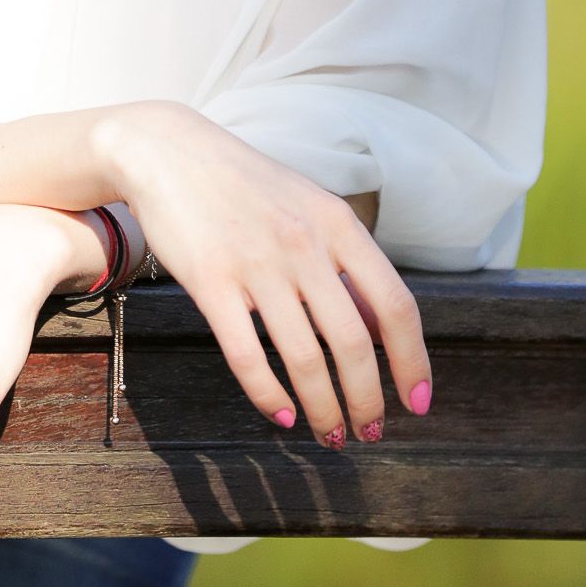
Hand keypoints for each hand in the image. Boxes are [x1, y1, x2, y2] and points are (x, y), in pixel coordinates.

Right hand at [109, 103, 432, 447]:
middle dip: (367, 401)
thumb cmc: (246, 186)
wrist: (169, 152)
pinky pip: (246, 355)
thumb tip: (384, 330)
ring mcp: (255, 263)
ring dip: (324, 409)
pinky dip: (269, 395)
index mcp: (337, 224)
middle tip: (369, 433)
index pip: (396, 305)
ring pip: (304, 357)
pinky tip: (281, 414)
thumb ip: (347, 263)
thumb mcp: (310, 207)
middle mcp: (303, 243)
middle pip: (354, 343)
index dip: (412, 361)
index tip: (416, 401)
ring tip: (329, 434)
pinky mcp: (210, 281)